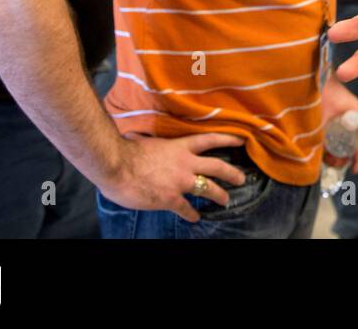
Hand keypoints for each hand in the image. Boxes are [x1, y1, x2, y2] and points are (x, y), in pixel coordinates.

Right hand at [101, 132, 247, 222]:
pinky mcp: (170, 199)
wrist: (116, 165)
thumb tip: (151, 143)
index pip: (210, 140)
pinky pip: (186, 208)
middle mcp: (185, 163)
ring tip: (226, 200)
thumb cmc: (127, 151)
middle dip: (232, 173)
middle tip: (242, 178)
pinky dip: (192, 214)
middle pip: (217, 167)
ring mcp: (180, 181)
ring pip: (208, 188)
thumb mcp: (150, 142)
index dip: (227, 139)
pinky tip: (195, 218)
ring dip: (219, 195)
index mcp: (180, 147)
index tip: (241, 141)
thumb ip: (159, 147)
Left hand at [320, 78, 357, 172]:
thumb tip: (316, 155)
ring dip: (343, 152)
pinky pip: (344, 134)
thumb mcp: (320, 113)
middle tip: (338, 165)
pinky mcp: (340, 117)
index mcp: (356, 110)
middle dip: (351, 156)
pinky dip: (338, 145)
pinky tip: (327, 152)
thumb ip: (320, 132)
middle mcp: (356, 114)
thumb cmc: (319, 91)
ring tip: (330, 160)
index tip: (353, 165)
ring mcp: (348, 116)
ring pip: (352, 138)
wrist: (312, 75)